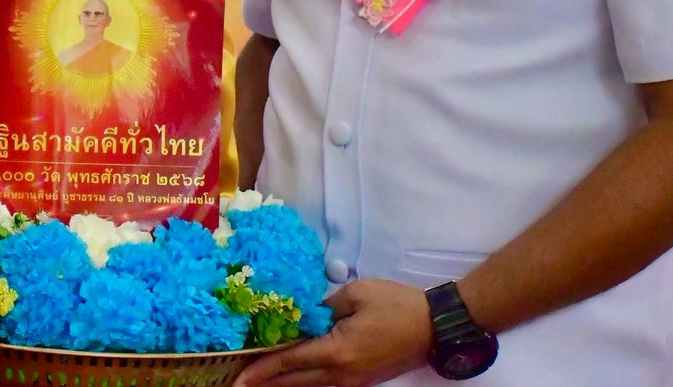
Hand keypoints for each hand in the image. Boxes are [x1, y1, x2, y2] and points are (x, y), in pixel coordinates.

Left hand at [233, 279, 432, 386]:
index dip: (262, 369)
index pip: (290, 362)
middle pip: (295, 382)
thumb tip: (302, 315)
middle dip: (265, 383)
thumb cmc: (396, 305)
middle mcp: (341, 374)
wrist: (434, 327)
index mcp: (337, 351)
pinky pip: (325, 384)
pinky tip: (291, 377)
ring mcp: (352, 381)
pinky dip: (303, 381)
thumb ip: (322, 305)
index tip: (239, 375)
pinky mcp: (361, 380)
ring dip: (282, 384)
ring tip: (258, 382)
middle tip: (238, 383)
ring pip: (309, 386)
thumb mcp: (355, 294)